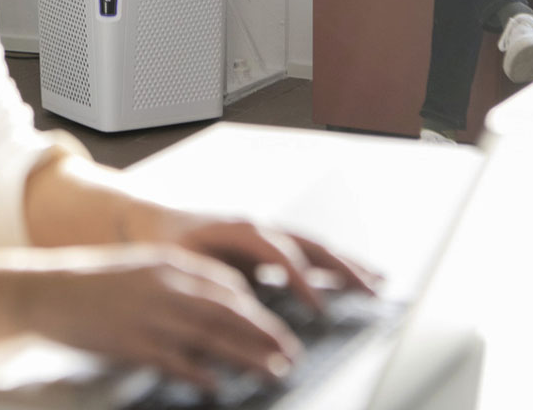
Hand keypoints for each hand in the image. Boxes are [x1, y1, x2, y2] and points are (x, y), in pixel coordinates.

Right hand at [19, 244, 301, 390]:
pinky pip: (175, 360)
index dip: (255, 308)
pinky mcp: (132, 343)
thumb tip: (220, 300)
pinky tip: (216, 386)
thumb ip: (178, 281)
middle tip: (292, 352)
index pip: (227, 284)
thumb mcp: (142, 268)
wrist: (48, 288)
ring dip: (248, 356)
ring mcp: (150, 315)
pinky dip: (199, 374)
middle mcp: (166, 286)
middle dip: (266, 333)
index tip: (274, 326)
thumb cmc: (96, 280)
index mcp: (169, 263)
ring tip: (275, 371)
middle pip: (229, 311)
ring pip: (212, 337)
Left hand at [164, 215, 379, 306]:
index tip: (320, 310)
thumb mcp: (184, 267)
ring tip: (379, 280)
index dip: (301, 281)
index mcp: (241, 229)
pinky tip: (351, 279)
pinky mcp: (267, 245)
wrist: (153, 222)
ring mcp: (267, 233)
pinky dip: (332, 265)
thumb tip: (244, 309)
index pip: (280, 254)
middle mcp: (260, 227)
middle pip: (310, 244)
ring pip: (315, 247)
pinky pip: (307, 253)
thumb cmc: (167, 244)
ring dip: (347, 263)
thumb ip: (214, 284)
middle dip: (343, 267)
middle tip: (374, 291)